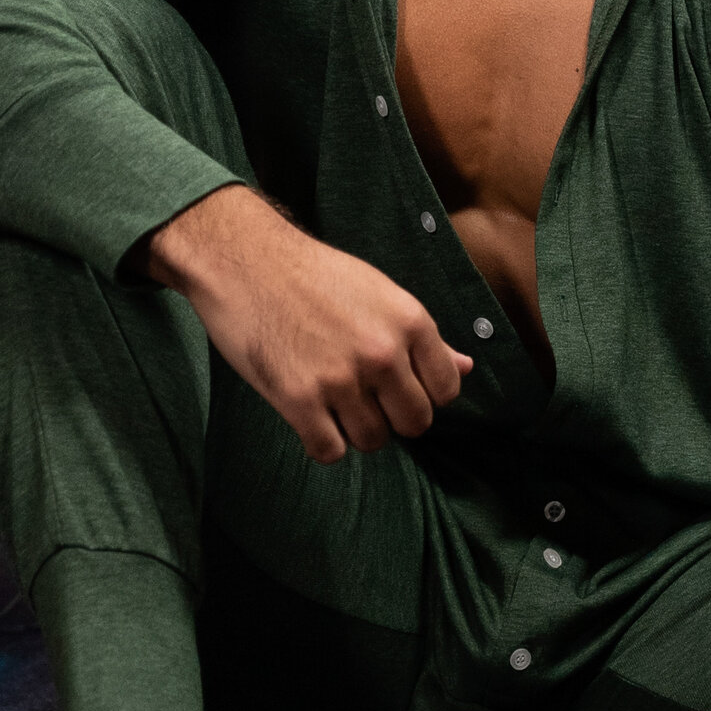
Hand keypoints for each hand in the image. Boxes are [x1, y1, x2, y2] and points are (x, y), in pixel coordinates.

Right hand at [146, 185, 471, 461]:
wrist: (244, 260)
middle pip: (415, 422)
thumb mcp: (380, 293)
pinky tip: (310, 416)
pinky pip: (330, 451)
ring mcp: (340, 378)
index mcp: (410, 322)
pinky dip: (322, 442)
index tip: (398, 386)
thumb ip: (424, 338)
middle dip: (393, 418)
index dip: (424, 394)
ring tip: (334, 402)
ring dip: (355, 430)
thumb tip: (466, 368)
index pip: (446, 390)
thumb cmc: (313, 275)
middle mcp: (382, 353)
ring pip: (372, 440)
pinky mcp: (298, 399)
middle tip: (365, 398)